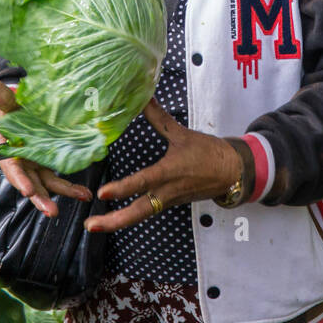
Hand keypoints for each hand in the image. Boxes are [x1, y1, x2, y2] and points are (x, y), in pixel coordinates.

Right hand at [0, 79, 90, 215]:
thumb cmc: (8, 108)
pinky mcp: (46, 166)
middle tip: (51, 211)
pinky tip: (86, 194)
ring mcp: (34, 167)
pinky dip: (72, 188)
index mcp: (6, 151)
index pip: (11, 168)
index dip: (19, 179)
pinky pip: (58, 180)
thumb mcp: (6, 103)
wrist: (14, 114)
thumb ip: (1, 96)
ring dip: (62, 195)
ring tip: (82, 197)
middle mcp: (20, 163)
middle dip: (40, 198)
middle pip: (29, 184)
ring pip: (46, 185)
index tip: (28, 191)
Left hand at [83, 99, 242, 232]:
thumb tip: (143, 97)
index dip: (123, 188)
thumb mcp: (182, 134)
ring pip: (141, 215)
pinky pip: (146, 212)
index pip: (143, 182)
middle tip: (91, 225)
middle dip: (114, 220)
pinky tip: (113, 217)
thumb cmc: (208, 153)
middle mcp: (166, 191)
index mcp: (169, 172)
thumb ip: (159, 118)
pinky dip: (129, 215)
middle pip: (138, 211)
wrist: (231, 172)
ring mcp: (167, 201)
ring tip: (95, 225)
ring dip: (118, 221)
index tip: (103, 194)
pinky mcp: (168, 204)